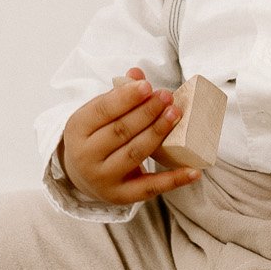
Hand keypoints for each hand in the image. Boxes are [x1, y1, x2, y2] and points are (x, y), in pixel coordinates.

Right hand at [59, 67, 202, 206]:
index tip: (147, 85)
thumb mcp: (98, 113)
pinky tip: (193, 171)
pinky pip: (150, 188)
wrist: (81, 175)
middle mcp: (86, 155)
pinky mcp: (120, 196)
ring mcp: (103, 178)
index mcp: (77, 129)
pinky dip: (174, 180)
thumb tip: (137, 73)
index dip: (126, 97)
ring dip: (157, 133)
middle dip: (147, 112)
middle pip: (120, 131)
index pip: (103, 110)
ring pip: (134, 154)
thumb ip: (118, 94)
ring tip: (176, 115)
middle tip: (167, 97)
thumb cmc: (96, 136)